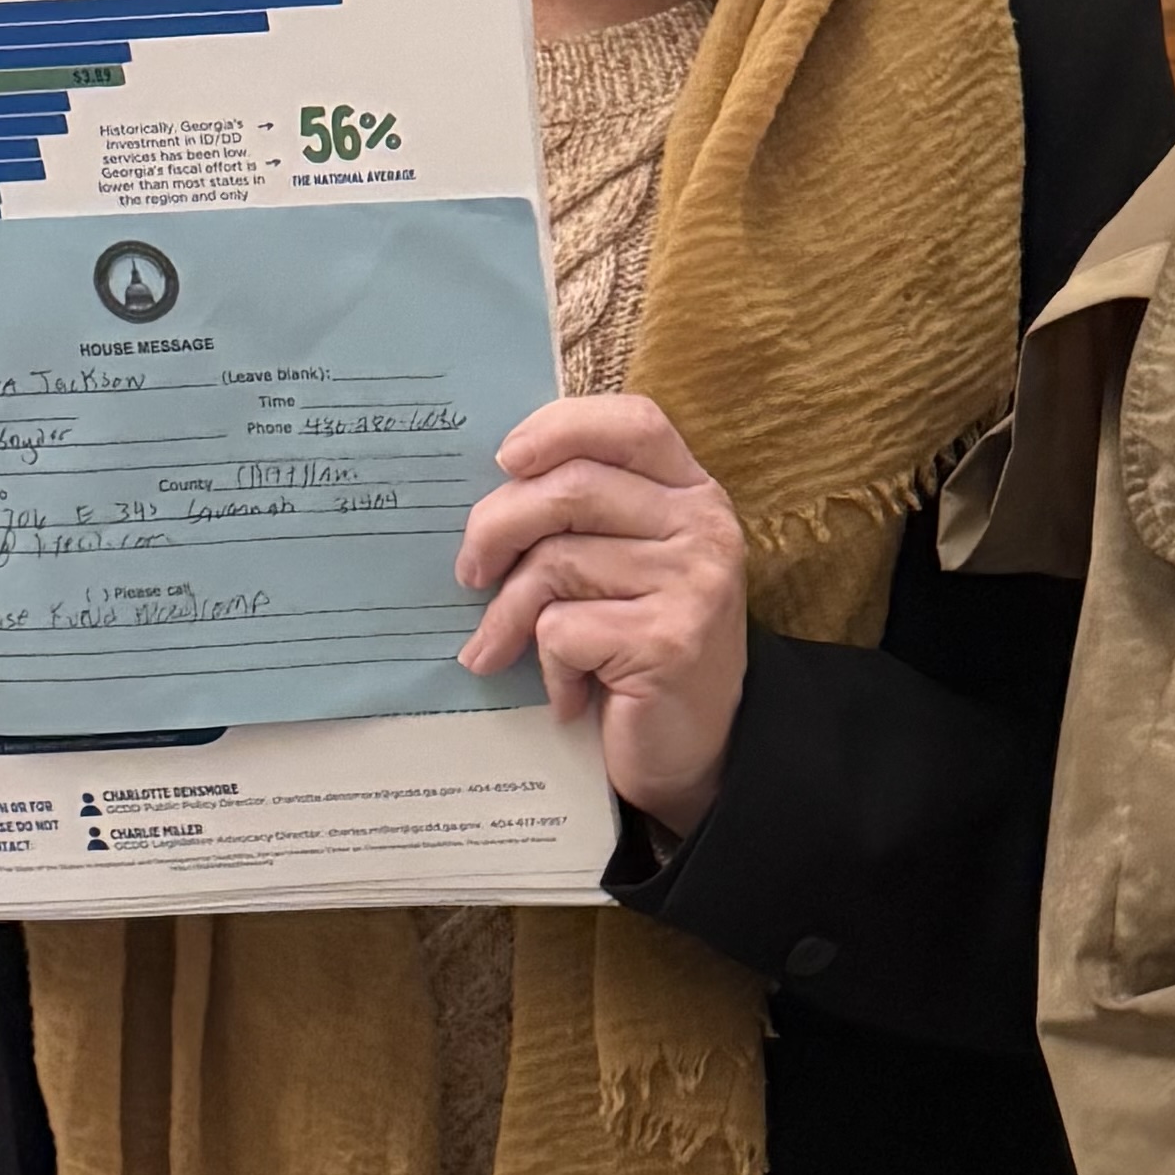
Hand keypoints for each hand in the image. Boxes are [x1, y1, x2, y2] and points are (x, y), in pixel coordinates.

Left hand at [456, 392, 747, 835]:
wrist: (698, 752)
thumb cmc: (640, 648)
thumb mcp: (623, 565)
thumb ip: (585, 514)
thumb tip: (492, 487)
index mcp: (693, 493)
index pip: (631, 422)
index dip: (559, 428)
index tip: (505, 461)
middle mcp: (704, 527)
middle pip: (572, 488)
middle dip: (497, 527)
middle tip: (470, 572)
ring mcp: (693, 583)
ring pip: (555, 563)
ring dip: (509, 614)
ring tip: (501, 646)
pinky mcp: (669, 641)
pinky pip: (562, 629)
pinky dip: (546, 666)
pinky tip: (568, 693)